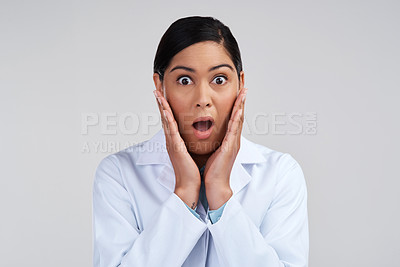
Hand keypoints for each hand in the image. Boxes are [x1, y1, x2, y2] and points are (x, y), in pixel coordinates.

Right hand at [153, 90, 200, 208]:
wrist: (189, 185)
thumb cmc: (191, 171)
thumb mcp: (189, 152)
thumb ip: (187, 143)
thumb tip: (191, 136)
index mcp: (175, 140)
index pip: (169, 119)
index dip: (165, 106)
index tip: (162, 94)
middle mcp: (171, 139)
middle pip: (164, 116)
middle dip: (160, 101)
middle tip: (155, 87)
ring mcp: (171, 142)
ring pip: (165, 119)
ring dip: (161, 105)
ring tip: (157, 92)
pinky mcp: (175, 146)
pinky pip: (170, 129)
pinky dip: (166, 117)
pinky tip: (164, 108)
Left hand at [203, 87, 247, 209]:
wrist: (215, 185)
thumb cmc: (212, 170)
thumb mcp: (213, 150)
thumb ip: (214, 140)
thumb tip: (207, 132)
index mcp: (229, 139)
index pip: (233, 116)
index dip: (236, 102)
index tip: (238, 89)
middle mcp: (233, 139)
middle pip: (239, 114)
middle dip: (242, 98)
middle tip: (244, 83)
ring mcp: (233, 143)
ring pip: (238, 119)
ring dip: (241, 104)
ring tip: (243, 90)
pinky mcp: (230, 148)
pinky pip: (234, 130)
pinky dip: (236, 119)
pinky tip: (238, 109)